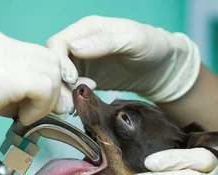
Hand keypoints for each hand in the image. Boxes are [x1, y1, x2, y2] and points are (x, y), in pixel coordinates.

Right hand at [0, 27, 65, 174]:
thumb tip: (31, 101)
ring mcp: (6, 55)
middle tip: (36, 113)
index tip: (30, 104)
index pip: (33, 54)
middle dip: (50, 89)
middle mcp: (0, 41)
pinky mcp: (11, 75)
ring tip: (24, 116)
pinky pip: (46, 88)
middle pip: (48, 59)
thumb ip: (4, 85)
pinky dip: (40, 108)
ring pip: (52, 71)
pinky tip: (21, 119)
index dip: (38, 80)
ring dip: (46, 99)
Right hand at [47, 16, 200, 103]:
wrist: (163, 67)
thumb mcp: (132, 40)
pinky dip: (71, 95)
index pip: (58, 42)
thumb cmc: (152, 46)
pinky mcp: (85, 78)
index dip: (59, 62)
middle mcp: (80, 43)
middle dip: (57, 81)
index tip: (71, 79)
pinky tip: (84, 99)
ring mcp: (82, 61)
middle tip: (69, 99)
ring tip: (76, 102)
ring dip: (62, 91)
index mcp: (88, 28)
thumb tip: (74, 47)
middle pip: (54, 61)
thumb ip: (104, 42)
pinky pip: (69, 87)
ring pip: (59, 76)